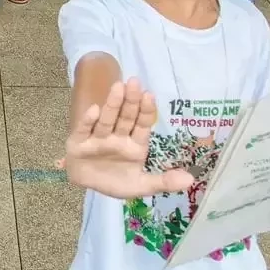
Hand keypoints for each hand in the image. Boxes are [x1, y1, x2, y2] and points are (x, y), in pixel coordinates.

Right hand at [62, 79, 194, 198]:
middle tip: (134, 82)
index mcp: (134, 144)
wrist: (86, 186)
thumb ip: (164, 182)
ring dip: (112, 104)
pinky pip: (84, 130)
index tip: (150, 95)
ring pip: (106, 120)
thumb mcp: (141, 186)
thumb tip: (191, 181)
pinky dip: (88, 121)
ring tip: (118, 87)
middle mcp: (117, 137)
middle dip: (130, 101)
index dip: (146, 110)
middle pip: (125, 117)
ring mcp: (98, 138)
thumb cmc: (115, 181)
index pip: (142, 125)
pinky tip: (94, 110)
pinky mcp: (78, 142)